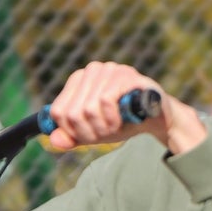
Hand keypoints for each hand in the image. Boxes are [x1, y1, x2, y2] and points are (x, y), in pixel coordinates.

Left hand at [45, 61, 206, 157]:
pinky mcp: (127, 75)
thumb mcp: (93, 132)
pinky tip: (123, 119)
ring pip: (88, 108)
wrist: (157, 119)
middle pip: (73, 112)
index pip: (59, 112)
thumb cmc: (123, 122)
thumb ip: (72, 136)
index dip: (73, 130)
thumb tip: (54, 140)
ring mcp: (110, 70)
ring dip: (103, 127)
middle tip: (107, 133)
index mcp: (78, 80)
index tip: (91, 134)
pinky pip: (106, 99)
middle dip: (90, 132)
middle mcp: (92, 70)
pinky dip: (112, 117)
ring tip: (116, 126)